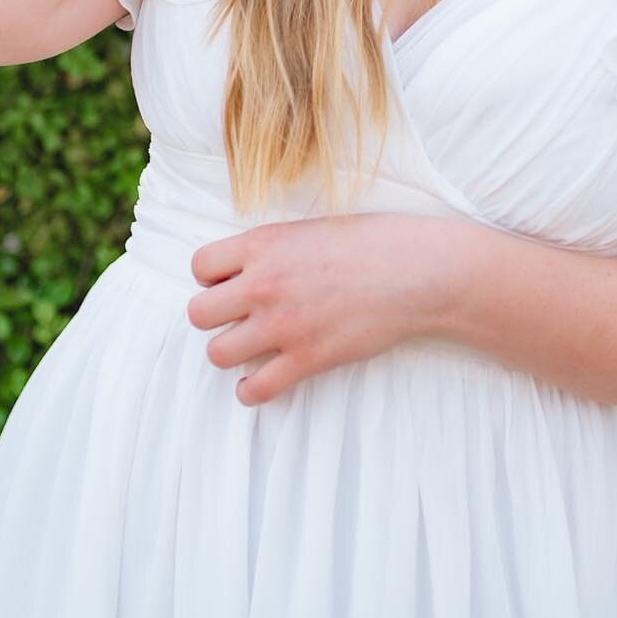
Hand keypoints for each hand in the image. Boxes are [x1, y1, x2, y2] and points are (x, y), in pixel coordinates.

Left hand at [187, 212, 451, 404]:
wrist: (418, 270)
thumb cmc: (372, 242)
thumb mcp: (311, 228)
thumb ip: (272, 250)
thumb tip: (242, 271)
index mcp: (265, 244)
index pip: (199, 266)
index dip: (212, 278)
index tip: (232, 283)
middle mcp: (265, 284)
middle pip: (198, 314)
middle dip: (215, 317)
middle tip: (240, 316)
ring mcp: (285, 324)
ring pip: (218, 353)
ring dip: (231, 352)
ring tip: (253, 346)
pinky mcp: (308, 358)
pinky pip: (254, 389)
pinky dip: (252, 389)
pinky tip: (264, 377)